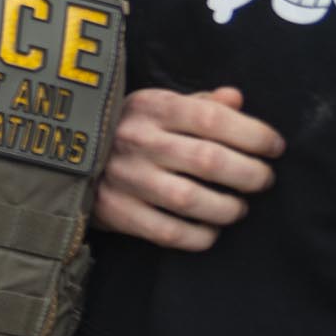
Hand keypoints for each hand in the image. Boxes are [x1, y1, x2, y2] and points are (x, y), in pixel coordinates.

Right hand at [94, 86, 281, 251]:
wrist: (62, 158)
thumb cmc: (126, 129)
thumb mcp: (156, 106)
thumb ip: (199, 103)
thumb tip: (236, 98)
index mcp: (151, 107)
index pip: (212, 118)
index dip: (254, 134)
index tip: (274, 147)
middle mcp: (138, 141)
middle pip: (209, 160)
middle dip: (251, 174)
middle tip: (263, 180)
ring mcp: (125, 178)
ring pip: (192, 200)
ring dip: (229, 208)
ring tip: (238, 207)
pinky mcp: (115, 212)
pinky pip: (168, 232)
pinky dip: (199, 236)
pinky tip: (210, 231)